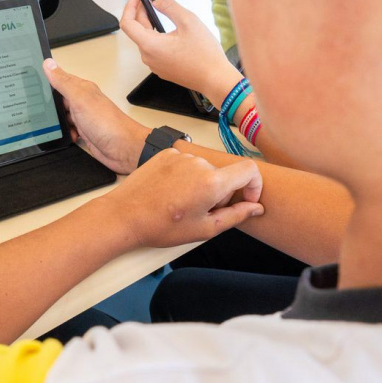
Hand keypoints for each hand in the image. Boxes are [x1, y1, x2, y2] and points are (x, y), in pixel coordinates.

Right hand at [43, 58, 150, 174]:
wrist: (124, 149)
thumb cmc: (107, 123)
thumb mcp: (80, 98)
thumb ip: (63, 82)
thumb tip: (49, 64)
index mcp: (82, 89)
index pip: (59, 79)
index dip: (46, 80)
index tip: (30, 80)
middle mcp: (83, 102)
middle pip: (59, 100)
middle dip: (48, 104)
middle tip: (37, 108)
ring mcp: (84, 118)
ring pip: (62, 117)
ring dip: (57, 122)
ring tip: (54, 124)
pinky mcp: (85, 133)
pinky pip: (68, 131)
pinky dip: (65, 134)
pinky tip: (68, 135)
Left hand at [102, 150, 263, 248]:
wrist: (125, 215)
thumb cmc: (161, 226)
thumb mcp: (204, 229)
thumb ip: (236, 216)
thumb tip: (256, 207)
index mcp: (212, 182)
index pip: (250, 170)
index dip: (254, 186)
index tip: (245, 200)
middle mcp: (199, 163)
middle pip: (224, 175)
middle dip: (219, 194)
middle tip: (199, 212)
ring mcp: (182, 156)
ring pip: (205, 170)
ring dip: (201, 185)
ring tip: (181, 204)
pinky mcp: (167, 153)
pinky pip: (186, 164)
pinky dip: (185, 177)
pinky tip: (170, 193)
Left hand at [121, 0, 243, 105]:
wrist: (215, 79)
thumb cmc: (205, 55)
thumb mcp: (189, 22)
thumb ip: (169, 6)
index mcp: (150, 45)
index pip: (127, 23)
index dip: (130, 7)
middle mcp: (148, 57)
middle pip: (137, 31)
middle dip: (142, 13)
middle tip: (154, 1)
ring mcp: (155, 65)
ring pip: (145, 40)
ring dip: (150, 25)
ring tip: (162, 14)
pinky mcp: (162, 68)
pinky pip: (154, 50)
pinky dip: (156, 37)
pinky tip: (169, 31)